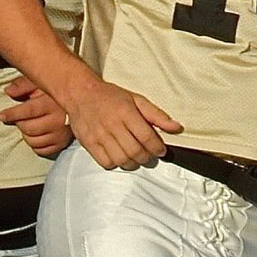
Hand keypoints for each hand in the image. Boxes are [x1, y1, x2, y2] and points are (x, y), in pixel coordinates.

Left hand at [0, 75, 71, 157]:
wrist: (81, 101)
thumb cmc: (55, 91)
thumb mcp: (39, 82)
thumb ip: (23, 85)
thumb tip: (8, 91)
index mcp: (52, 103)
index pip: (28, 111)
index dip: (12, 114)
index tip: (2, 116)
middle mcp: (58, 120)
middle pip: (29, 128)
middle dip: (19, 123)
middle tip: (19, 118)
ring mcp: (61, 134)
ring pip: (34, 141)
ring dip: (26, 134)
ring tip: (28, 125)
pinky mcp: (63, 144)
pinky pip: (42, 150)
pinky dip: (35, 144)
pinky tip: (36, 135)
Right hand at [67, 79, 181, 170]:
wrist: (80, 93)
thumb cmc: (109, 96)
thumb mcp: (136, 99)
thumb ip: (157, 115)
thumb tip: (176, 127)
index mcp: (125, 111)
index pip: (147, 137)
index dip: (157, 147)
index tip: (160, 150)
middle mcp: (111, 124)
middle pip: (135, 152)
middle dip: (147, 158)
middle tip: (149, 155)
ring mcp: (98, 135)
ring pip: (122, 160)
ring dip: (133, 163)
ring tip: (136, 157)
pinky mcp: (89, 143)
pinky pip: (106, 162)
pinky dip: (116, 163)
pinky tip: (119, 156)